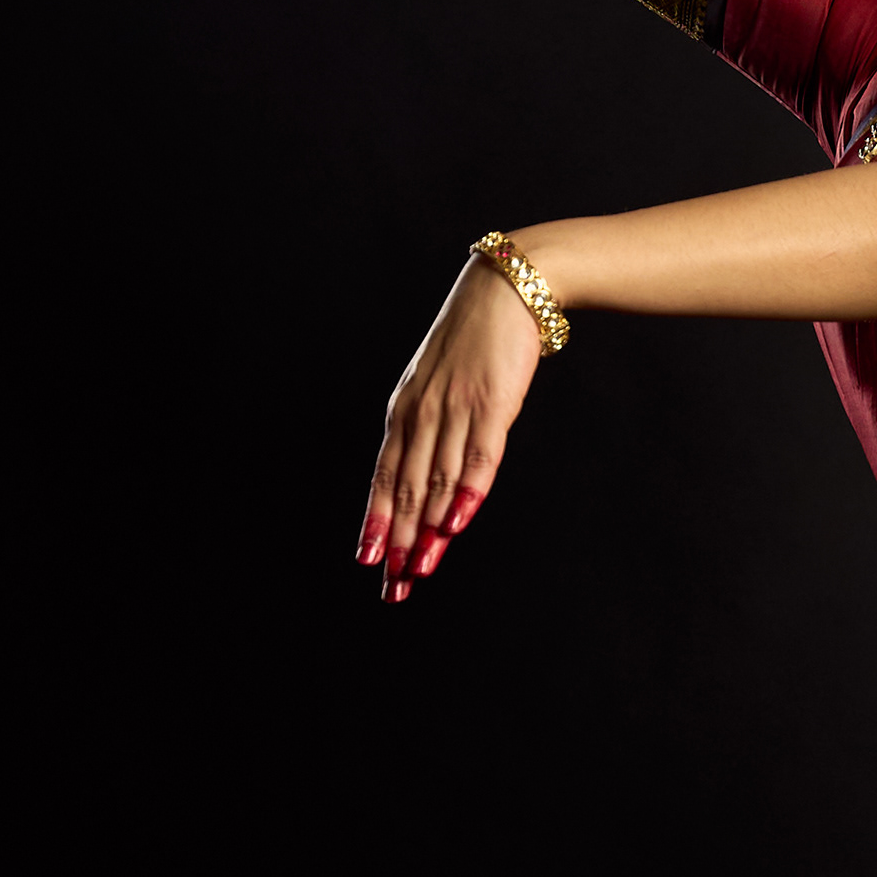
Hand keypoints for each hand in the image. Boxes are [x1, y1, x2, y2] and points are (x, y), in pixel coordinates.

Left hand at [360, 253, 553, 603]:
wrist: (506, 291)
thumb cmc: (474, 341)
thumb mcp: (439, 383)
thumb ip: (430, 426)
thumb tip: (428, 471)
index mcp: (405, 412)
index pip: (384, 477)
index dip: (376, 521)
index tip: (369, 562)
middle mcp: (422, 414)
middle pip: (405, 488)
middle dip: (398, 541)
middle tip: (393, 585)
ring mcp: (455, 409)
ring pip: (435, 481)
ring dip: (426, 530)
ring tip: (419, 569)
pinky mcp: (491, 404)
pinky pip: (476, 456)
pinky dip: (466, 492)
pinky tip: (456, 523)